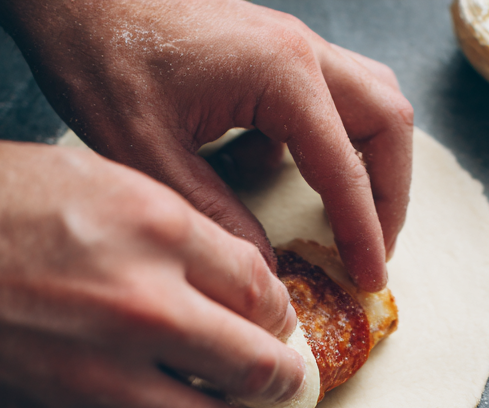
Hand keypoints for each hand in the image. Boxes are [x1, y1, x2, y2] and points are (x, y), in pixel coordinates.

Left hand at [0, 0, 413, 291]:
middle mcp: (299, 51)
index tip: (370, 283)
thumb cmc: (99, 57)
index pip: (346, 170)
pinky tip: (275, 175)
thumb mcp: (150, 156)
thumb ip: (215, 217)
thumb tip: (263, 270)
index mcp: (281, 75)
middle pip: (387, 122)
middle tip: (373, 254)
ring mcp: (287, 44)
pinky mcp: (268, 50)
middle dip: (389, 195)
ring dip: (372, 162)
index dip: (364, 234)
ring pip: (369, 100)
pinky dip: (324, 141)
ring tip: (353, 221)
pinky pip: (327, 96)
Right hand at [0, 140, 304, 407]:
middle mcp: (137, 306)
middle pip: (254, 366)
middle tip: (282, 387)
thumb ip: (166, 230)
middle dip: (278, 381)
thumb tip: (231, 279)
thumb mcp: (83, 180)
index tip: (276, 327)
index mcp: (151, 228)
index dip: (277, 315)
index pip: (262, 290)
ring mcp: (97, 379)